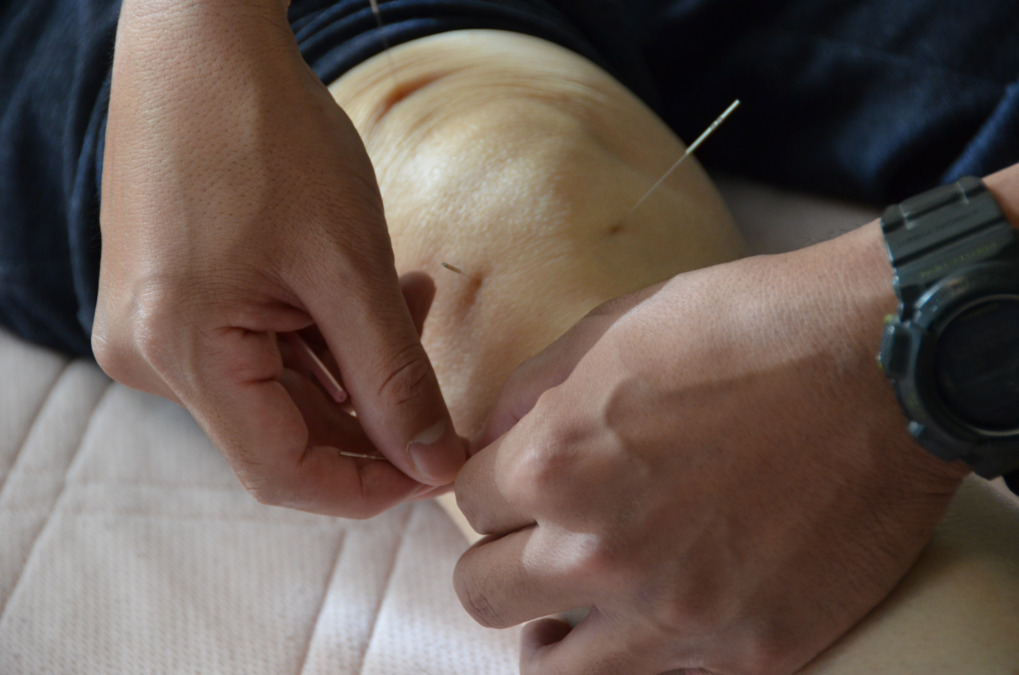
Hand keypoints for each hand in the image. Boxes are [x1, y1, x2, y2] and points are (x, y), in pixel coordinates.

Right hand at [93, 0, 463, 516]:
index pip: (283, 473)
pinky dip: (323, 336)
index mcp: (180, 350)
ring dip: (356, 365)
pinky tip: (372, 293)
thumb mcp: (349, 267)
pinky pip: (258, 348)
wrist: (203, 41)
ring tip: (412, 303)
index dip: (370, 486)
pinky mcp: (173, 298)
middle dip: (375, 412)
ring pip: (280, 389)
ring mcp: (156, 326)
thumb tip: (435, 464)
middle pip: (285, 431)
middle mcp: (152, 354)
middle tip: (442, 378)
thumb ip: (394, 379)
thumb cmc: (269, 135)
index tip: (440, 467)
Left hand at [455, 224, 967, 672]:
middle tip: (532, 543)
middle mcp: (601, 552)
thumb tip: (491, 434)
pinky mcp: (747, 654)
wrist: (883, 366)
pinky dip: (638, 655)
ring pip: (549, 672)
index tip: (514, 485)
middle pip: (484, 593)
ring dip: (546, 634)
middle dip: (500, 560)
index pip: (467, 505)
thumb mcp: (617, 328)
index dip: (488, 489)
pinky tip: (651, 621)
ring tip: (565, 612)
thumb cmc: (749, 328)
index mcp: (556, 464)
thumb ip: (532, 390)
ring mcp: (674, 615)